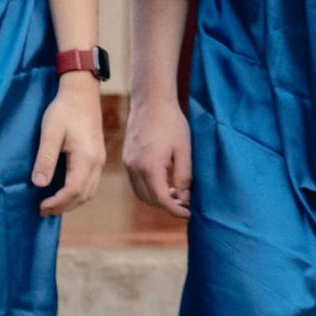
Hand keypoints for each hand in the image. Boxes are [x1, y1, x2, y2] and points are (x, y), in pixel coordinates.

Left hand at [33, 75, 106, 216]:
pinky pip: (90, 182)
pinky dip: (78, 192)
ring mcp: (99, 159)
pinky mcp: (97, 155)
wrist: (82, 91)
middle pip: (83, 195)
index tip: (40, 206)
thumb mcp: (50, 132)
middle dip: (64, 207)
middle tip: (43, 210)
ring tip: (52, 204)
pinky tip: (63, 190)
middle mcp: (97, 161)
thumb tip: (39, 184)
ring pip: (89, 190)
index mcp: (86, 157)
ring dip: (71, 201)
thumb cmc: (64, 109)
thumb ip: (46, 158)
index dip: (57, 203)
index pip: (73, 190)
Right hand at [122, 90, 191, 216]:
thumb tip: (185, 199)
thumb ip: (184, 176)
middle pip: (150, 200)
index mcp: (150, 167)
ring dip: (157, 199)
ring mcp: (128, 164)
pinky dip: (149, 189)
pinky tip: (164, 183)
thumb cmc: (171, 123)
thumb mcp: (184, 149)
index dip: (176, 210)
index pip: (162, 200)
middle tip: (185, 204)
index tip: (189, 213)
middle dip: (167, 206)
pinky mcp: (126, 159)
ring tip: (176, 195)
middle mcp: (134, 168)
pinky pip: (136, 183)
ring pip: (141, 194)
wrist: (151, 102)